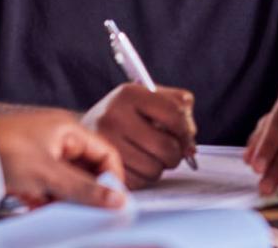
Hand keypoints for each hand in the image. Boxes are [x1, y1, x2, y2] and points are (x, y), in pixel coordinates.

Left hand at [0, 111, 125, 208]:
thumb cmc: (1, 152)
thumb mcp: (47, 175)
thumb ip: (84, 190)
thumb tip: (118, 201)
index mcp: (69, 130)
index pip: (105, 154)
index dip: (112, 178)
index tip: (112, 203)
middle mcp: (58, 140)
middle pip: (86, 170)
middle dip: (85, 192)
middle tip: (83, 213)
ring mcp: (41, 154)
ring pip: (66, 182)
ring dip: (63, 199)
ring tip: (54, 211)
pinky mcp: (24, 169)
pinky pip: (46, 187)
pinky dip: (45, 200)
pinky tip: (35, 208)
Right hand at [81, 83, 196, 188]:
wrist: (86, 132)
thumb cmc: (128, 115)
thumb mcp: (151, 97)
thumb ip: (179, 107)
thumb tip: (190, 144)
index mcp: (129, 94)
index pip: (173, 114)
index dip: (186, 129)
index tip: (187, 137)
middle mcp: (112, 117)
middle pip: (166, 146)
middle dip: (176, 153)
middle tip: (171, 150)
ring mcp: (105, 144)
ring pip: (154, 169)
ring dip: (160, 167)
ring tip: (152, 156)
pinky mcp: (101, 169)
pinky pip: (139, 182)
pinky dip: (145, 178)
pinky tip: (139, 165)